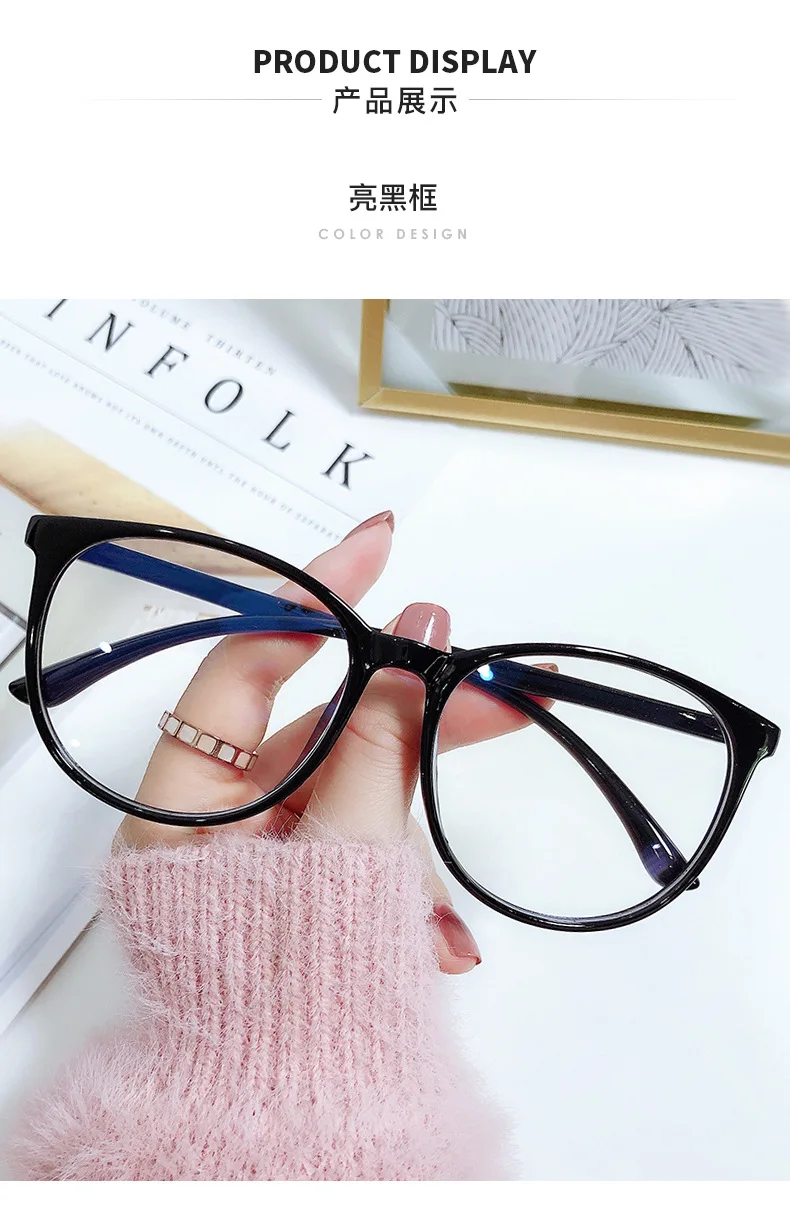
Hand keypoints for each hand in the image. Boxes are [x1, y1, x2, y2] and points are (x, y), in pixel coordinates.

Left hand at [115, 511, 549, 972]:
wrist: (291, 1125)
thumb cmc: (291, 995)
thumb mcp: (342, 858)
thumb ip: (380, 748)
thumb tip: (418, 645)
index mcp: (191, 800)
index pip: (245, 661)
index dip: (312, 597)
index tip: (379, 549)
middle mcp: (220, 819)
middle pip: (318, 727)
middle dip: (408, 720)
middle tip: (493, 697)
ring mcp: (265, 856)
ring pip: (352, 795)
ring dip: (415, 828)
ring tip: (457, 887)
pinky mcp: (306, 890)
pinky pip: (360, 853)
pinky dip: (402, 880)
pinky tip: (438, 937)